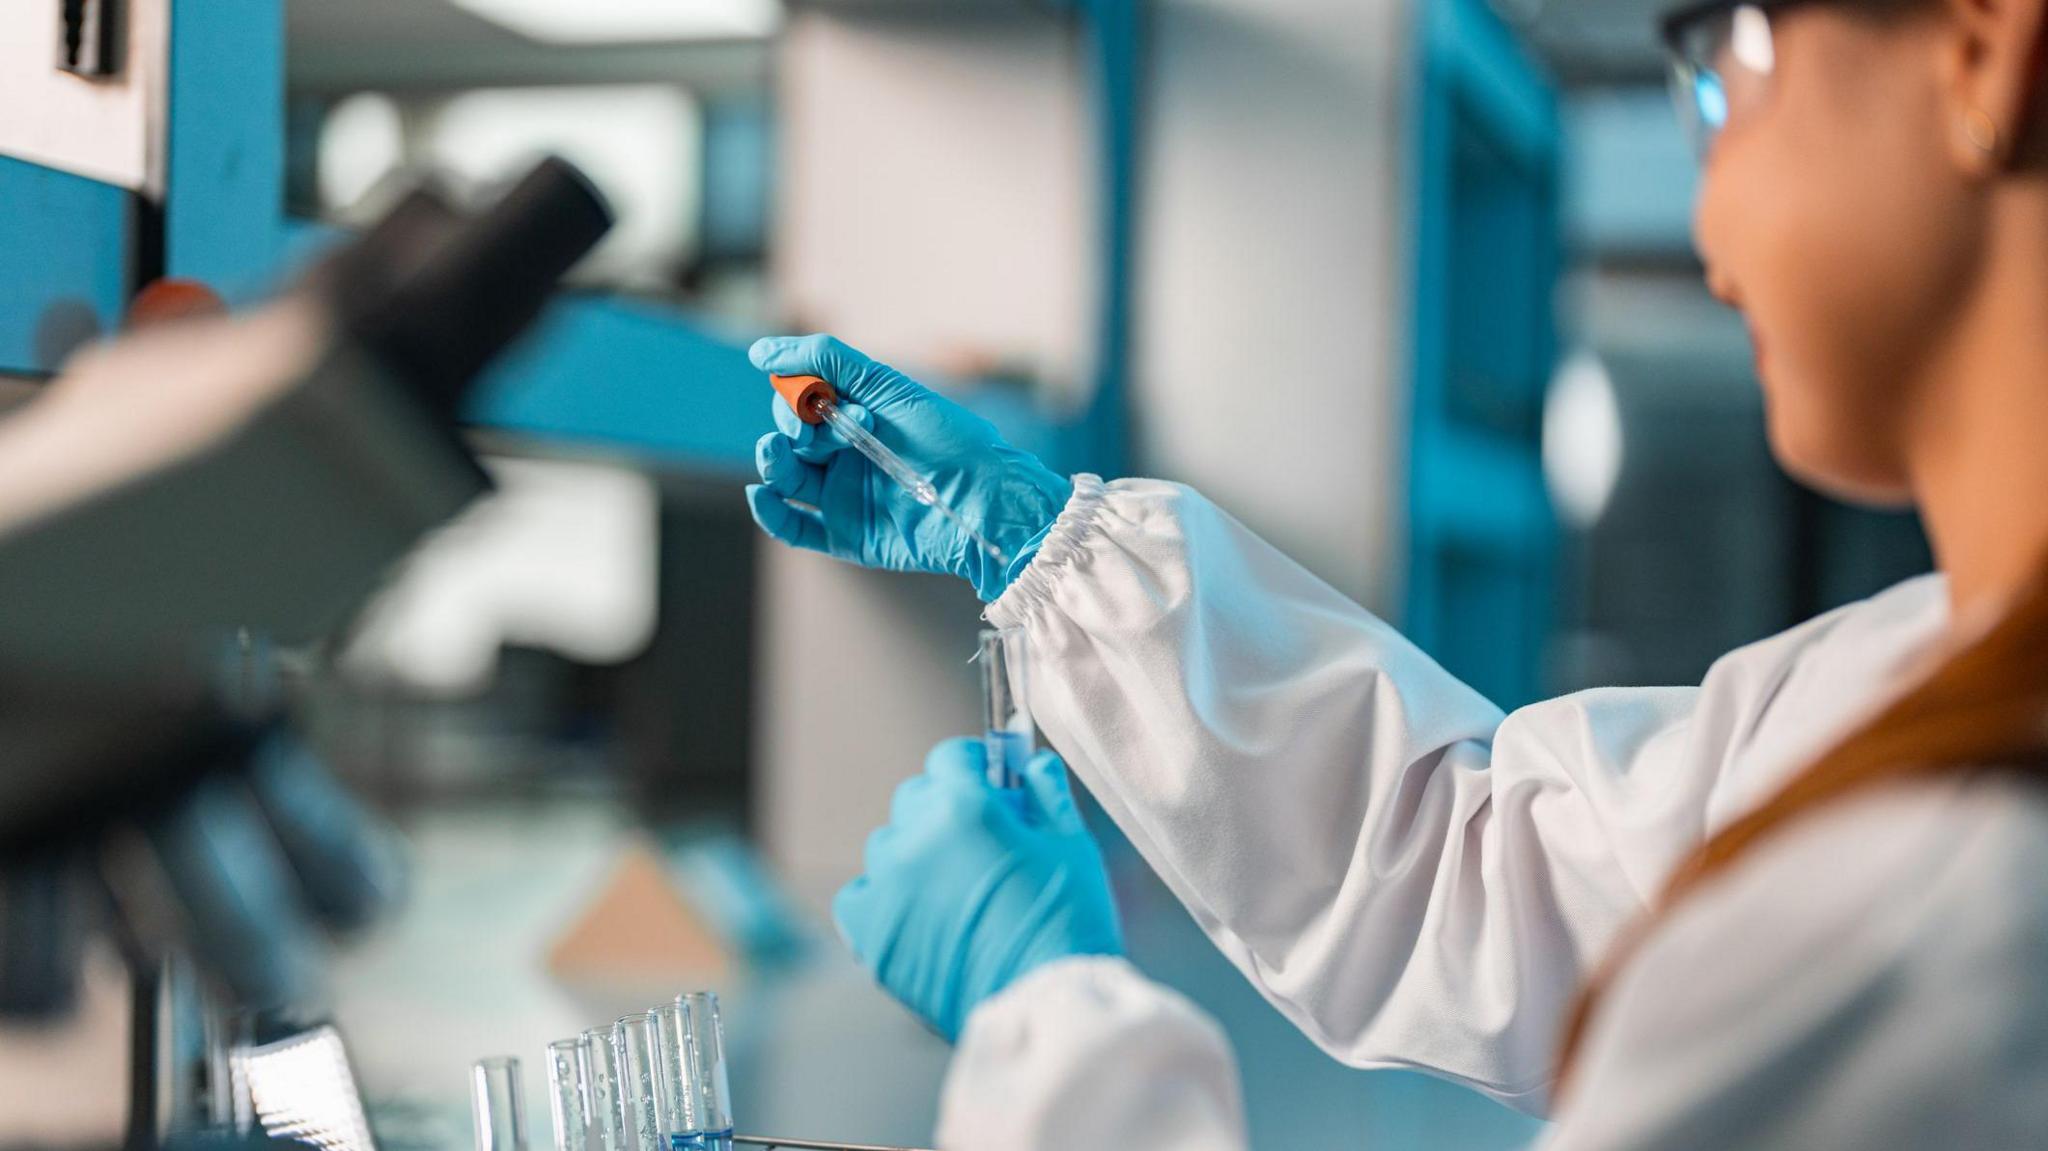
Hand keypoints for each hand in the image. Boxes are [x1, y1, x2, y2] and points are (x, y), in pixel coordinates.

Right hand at [746, 335, 1072, 601]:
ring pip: (786, 477)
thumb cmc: (947, 439)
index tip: (820, 398)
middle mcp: (848, 455)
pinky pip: (793, 526)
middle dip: (792, 427)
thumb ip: (827, 360)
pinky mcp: (846, 534)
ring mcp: (845, 495)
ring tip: (776, 453)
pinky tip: (763, 493)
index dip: (799, 395)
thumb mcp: (887, 387)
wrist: (983, 500)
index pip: (804, 399)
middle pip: (792, 437)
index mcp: (859, 416)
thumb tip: (761, 351)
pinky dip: (771, 512)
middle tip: (813, 430)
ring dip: (772, 461)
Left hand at [834, 739, 1123, 1040]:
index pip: (950, 758)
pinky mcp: (871, 934)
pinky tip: (920, 913)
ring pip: (889, 846)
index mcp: (963, 807)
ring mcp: (886, 888)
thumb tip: (1030, 766)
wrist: (1045, 1003)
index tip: (989, 784)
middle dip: (945, 808)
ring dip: (916, 854)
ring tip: (955, 889)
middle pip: (915, 798)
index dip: (974, 767)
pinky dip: (885, 898)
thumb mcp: (1071, 843)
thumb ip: (1046, 793)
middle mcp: (914, 839)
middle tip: (980, 842)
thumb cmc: (1066, 920)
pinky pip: (861, 894)